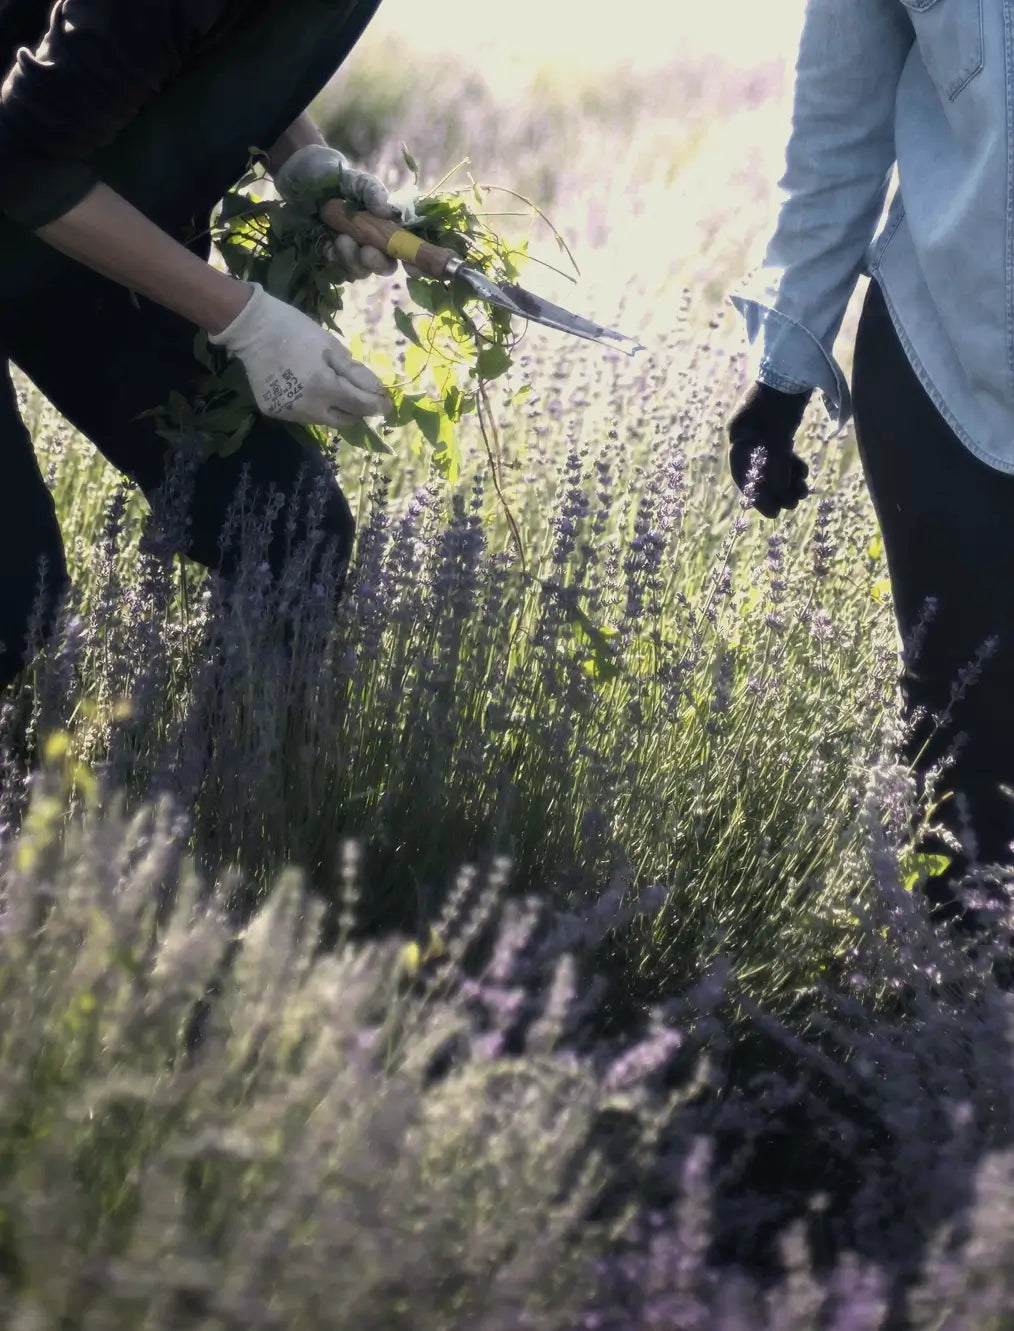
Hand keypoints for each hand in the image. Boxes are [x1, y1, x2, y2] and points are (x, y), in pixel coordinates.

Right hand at [208, 281, 389, 428]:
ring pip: (323, 420)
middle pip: (343, 421)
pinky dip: (311, 406)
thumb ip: (355, 373)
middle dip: (355, 411)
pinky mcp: (274, 411)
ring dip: (333, 409)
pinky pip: (302, 415)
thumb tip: (377, 391)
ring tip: (330, 388)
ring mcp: (289, 412)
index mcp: (324, 387)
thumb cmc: (295, 330)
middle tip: (359, 396)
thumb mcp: (331, 346)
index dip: (377, 406)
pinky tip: (305, 388)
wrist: (251, 328)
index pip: (360, 406)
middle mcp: (307, 407)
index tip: (387, 404)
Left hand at [273, 143, 417, 281]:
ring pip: (360, 272)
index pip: (407, 250)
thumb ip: (372, 192)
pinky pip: (337, 272)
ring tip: (339, 238)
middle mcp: (376, 246)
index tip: (411, 266)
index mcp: (389, 229)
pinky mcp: (333, 261)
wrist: (306, 182)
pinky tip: (327, 245)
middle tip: (366, 251)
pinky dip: (334, 260)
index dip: (414, 262)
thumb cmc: (339, 180)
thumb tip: (387, 211)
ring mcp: (354, 256)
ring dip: (351, 260)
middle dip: (375, 263)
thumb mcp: (357, 180)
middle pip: (384, 267)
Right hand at [727, 381, 811, 518]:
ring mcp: (762, 430)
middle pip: (757, 470)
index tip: (773, 513)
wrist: (798, 362)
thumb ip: (777, 461)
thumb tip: (778, 491)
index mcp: (739, 432)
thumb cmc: (786, 393)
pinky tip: (803, 474)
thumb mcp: (780, 430)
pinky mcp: (778, 427)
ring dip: (786, 481)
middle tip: (793, 506)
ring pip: (772, 464)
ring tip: (803, 493)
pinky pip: (781, 454)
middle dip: (776, 490)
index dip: (757, 494)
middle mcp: (747, 433)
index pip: (742, 470)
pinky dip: (791, 465)